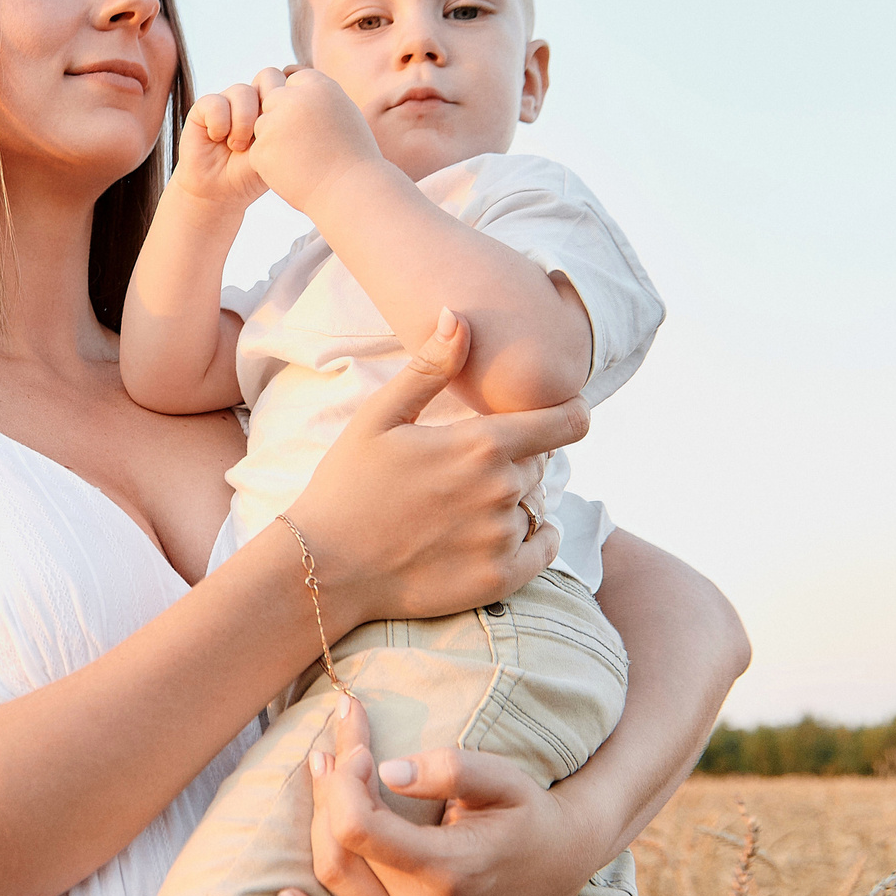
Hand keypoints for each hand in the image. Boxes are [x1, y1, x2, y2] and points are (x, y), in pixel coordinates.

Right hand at [164, 71, 281, 219]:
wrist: (219, 192)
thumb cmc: (250, 174)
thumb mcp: (276, 150)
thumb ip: (283, 124)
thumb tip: (288, 102)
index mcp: (274, 106)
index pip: (287, 82)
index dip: (285, 102)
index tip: (279, 133)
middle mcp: (252, 99)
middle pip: (267, 76)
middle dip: (267, 105)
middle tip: (262, 135)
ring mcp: (228, 101)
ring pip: (243, 90)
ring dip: (243, 122)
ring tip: (239, 146)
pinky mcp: (204, 108)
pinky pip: (216, 103)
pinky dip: (220, 124)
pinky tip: (218, 139)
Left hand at [244, 66, 389, 215]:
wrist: (350, 190)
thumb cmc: (353, 155)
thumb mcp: (343, 112)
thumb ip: (317, 95)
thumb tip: (290, 74)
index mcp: (319, 85)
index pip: (293, 79)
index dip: (299, 101)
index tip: (310, 121)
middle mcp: (294, 99)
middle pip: (272, 99)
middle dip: (281, 117)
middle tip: (304, 142)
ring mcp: (275, 123)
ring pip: (262, 126)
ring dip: (275, 141)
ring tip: (304, 159)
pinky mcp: (262, 148)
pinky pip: (258, 150)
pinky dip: (271, 163)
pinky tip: (294, 171)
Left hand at [278, 695, 604, 895]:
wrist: (554, 867)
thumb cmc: (525, 814)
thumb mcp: (502, 778)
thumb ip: (449, 768)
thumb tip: (388, 770)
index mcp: (450, 870)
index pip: (359, 829)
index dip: (343, 782)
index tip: (355, 748)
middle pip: (339, 854)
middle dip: (327, 794)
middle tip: (335, 751)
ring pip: (336, 887)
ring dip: (316, 831)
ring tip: (322, 781)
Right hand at [280, 310, 583, 624]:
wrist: (324, 568)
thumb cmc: (345, 486)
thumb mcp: (378, 418)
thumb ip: (428, 368)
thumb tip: (459, 316)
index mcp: (481, 446)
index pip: (566, 422)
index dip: (570, 414)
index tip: (563, 416)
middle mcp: (501, 491)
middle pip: (541, 464)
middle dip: (516, 461)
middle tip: (465, 470)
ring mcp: (501, 539)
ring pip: (534, 506)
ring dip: (513, 502)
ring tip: (461, 507)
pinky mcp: (497, 579)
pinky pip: (542, 548)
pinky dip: (533, 538)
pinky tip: (500, 534)